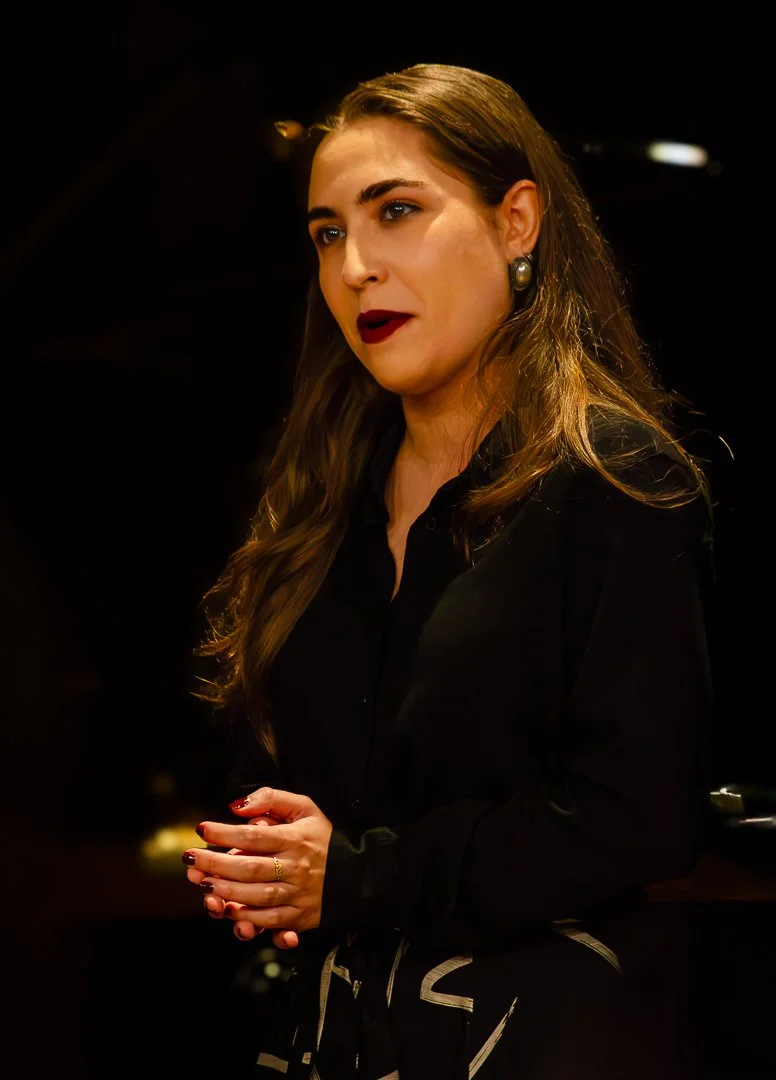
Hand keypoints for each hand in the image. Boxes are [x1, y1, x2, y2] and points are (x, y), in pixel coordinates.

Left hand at [184, 787, 332, 945]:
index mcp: (296, 838)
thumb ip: (272, 799)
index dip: (225, 833)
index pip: (255, 836)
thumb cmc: (324, 837)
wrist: (359, 873)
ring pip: (257, 896)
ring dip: (226, 891)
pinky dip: (248, 918)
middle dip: (215, 864)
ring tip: (203, 884)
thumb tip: (237, 806)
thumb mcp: (305, 807)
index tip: (202, 829)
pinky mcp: (301, 917)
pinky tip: (229, 910)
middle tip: (190, 859)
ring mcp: (299, 894)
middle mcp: (297, 867)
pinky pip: (271, 920)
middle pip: (250, 867)